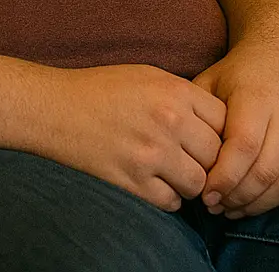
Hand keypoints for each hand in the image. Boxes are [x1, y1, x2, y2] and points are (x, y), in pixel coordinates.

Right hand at [40, 64, 226, 211]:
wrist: (53, 107)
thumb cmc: (99, 89)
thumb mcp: (148, 76)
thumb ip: (184, 97)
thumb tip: (216, 124)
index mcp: (175, 91)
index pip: (226, 122)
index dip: (219, 133)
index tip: (205, 138)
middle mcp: (168, 121)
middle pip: (217, 156)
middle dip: (207, 161)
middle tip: (191, 159)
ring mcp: (151, 153)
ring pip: (198, 184)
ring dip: (189, 183)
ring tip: (172, 173)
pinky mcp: (132, 179)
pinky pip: (171, 202)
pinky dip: (167, 197)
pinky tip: (154, 182)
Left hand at [193, 45, 278, 218]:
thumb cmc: (239, 72)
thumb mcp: (210, 82)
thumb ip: (198, 116)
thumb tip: (183, 157)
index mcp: (256, 98)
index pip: (243, 148)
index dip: (224, 177)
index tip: (205, 194)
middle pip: (267, 170)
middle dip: (239, 197)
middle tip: (217, 208)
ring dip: (260, 203)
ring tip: (234, 210)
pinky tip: (261, 202)